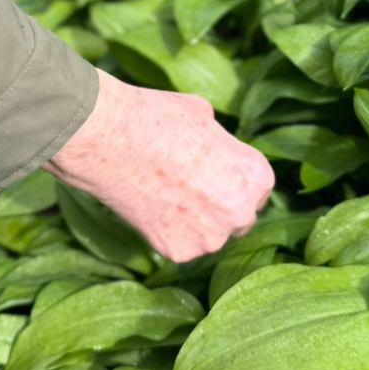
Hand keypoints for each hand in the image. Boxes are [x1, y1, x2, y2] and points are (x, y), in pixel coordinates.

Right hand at [45, 69, 275, 262]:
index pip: (257, 190)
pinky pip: (179, 245)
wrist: (111, 137)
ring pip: (208, 235)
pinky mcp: (179, 252)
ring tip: (163, 194)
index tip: (211, 175)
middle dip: (218, 208)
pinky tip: (149, 207)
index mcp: (256, 177)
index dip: (232, 181)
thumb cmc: (159, 118)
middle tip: (187, 188)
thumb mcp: (204, 116)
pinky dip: (166, 233)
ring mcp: (211, 237)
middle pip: (238, 218)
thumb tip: (218, 151)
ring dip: (193, 223)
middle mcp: (241, 212)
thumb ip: (222, 144)